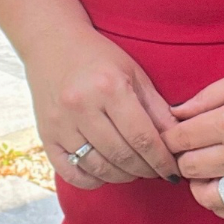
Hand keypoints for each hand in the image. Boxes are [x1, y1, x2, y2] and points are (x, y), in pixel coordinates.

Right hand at [25, 28, 180, 189]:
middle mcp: (82, 107)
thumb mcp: (134, 73)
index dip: (162, 160)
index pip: (143, 137)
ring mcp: (60, 124)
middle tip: (156, 171)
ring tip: (135, 170)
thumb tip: (178, 140)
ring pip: (99, 168)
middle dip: (146, 170)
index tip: (173, 171)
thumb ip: (157, 108)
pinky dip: (93, 180)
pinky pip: (72, 173)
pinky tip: (106, 173)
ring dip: (123, 176)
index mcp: (109, 87)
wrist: (51, 43)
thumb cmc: (98, 57)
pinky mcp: (46, 136)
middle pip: (122, 156)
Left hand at [162, 59, 223, 217]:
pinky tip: (221, 186)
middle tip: (190, 145)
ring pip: (206, 196)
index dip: (169, 134)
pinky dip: (221, 205)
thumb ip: (206, 97)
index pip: (180, 138)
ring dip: (198, 183)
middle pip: (188, 168)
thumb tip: (177, 113)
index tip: (173, 131)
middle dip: (182, 155)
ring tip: (204, 168)